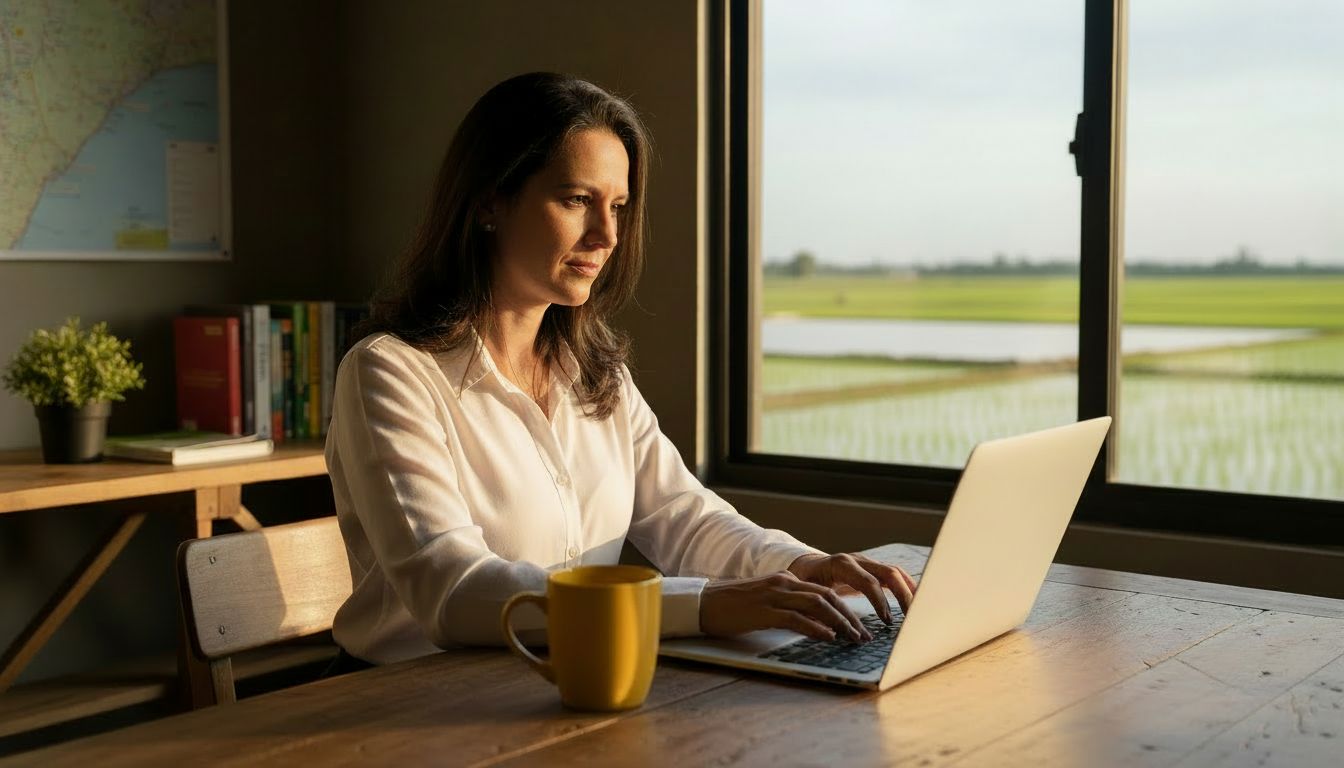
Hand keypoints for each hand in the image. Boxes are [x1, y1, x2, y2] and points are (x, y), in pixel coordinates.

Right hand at [699, 571, 872, 642]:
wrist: (703, 603)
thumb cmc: (732, 607)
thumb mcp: (765, 602)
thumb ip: (788, 606)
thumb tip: (814, 623)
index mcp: (785, 579)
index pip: (824, 591)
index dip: (845, 609)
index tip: (859, 627)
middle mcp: (783, 583)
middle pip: (827, 596)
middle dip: (850, 617)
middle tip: (864, 636)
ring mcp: (774, 595)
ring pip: (818, 605)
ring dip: (840, 623)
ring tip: (853, 639)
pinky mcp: (764, 611)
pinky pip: (797, 618)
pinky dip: (816, 628)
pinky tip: (828, 638)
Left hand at [787, 552, 916, 622]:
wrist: (805, 565)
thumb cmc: (805, 580)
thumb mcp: (806, 591)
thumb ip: (816, 605)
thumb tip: (827, 627)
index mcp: (841, 565)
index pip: (868, 581)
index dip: (880, 601)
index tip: (887, 620)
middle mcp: (857, 560)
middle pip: (888, 573)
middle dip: (903, 595)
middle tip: (911, 617)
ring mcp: (867, 562)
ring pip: (895, 572)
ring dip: (909, 591)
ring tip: (920, 611)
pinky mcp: (872, 569)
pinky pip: (894, 575)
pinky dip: (907, 586)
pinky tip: (916, 600)